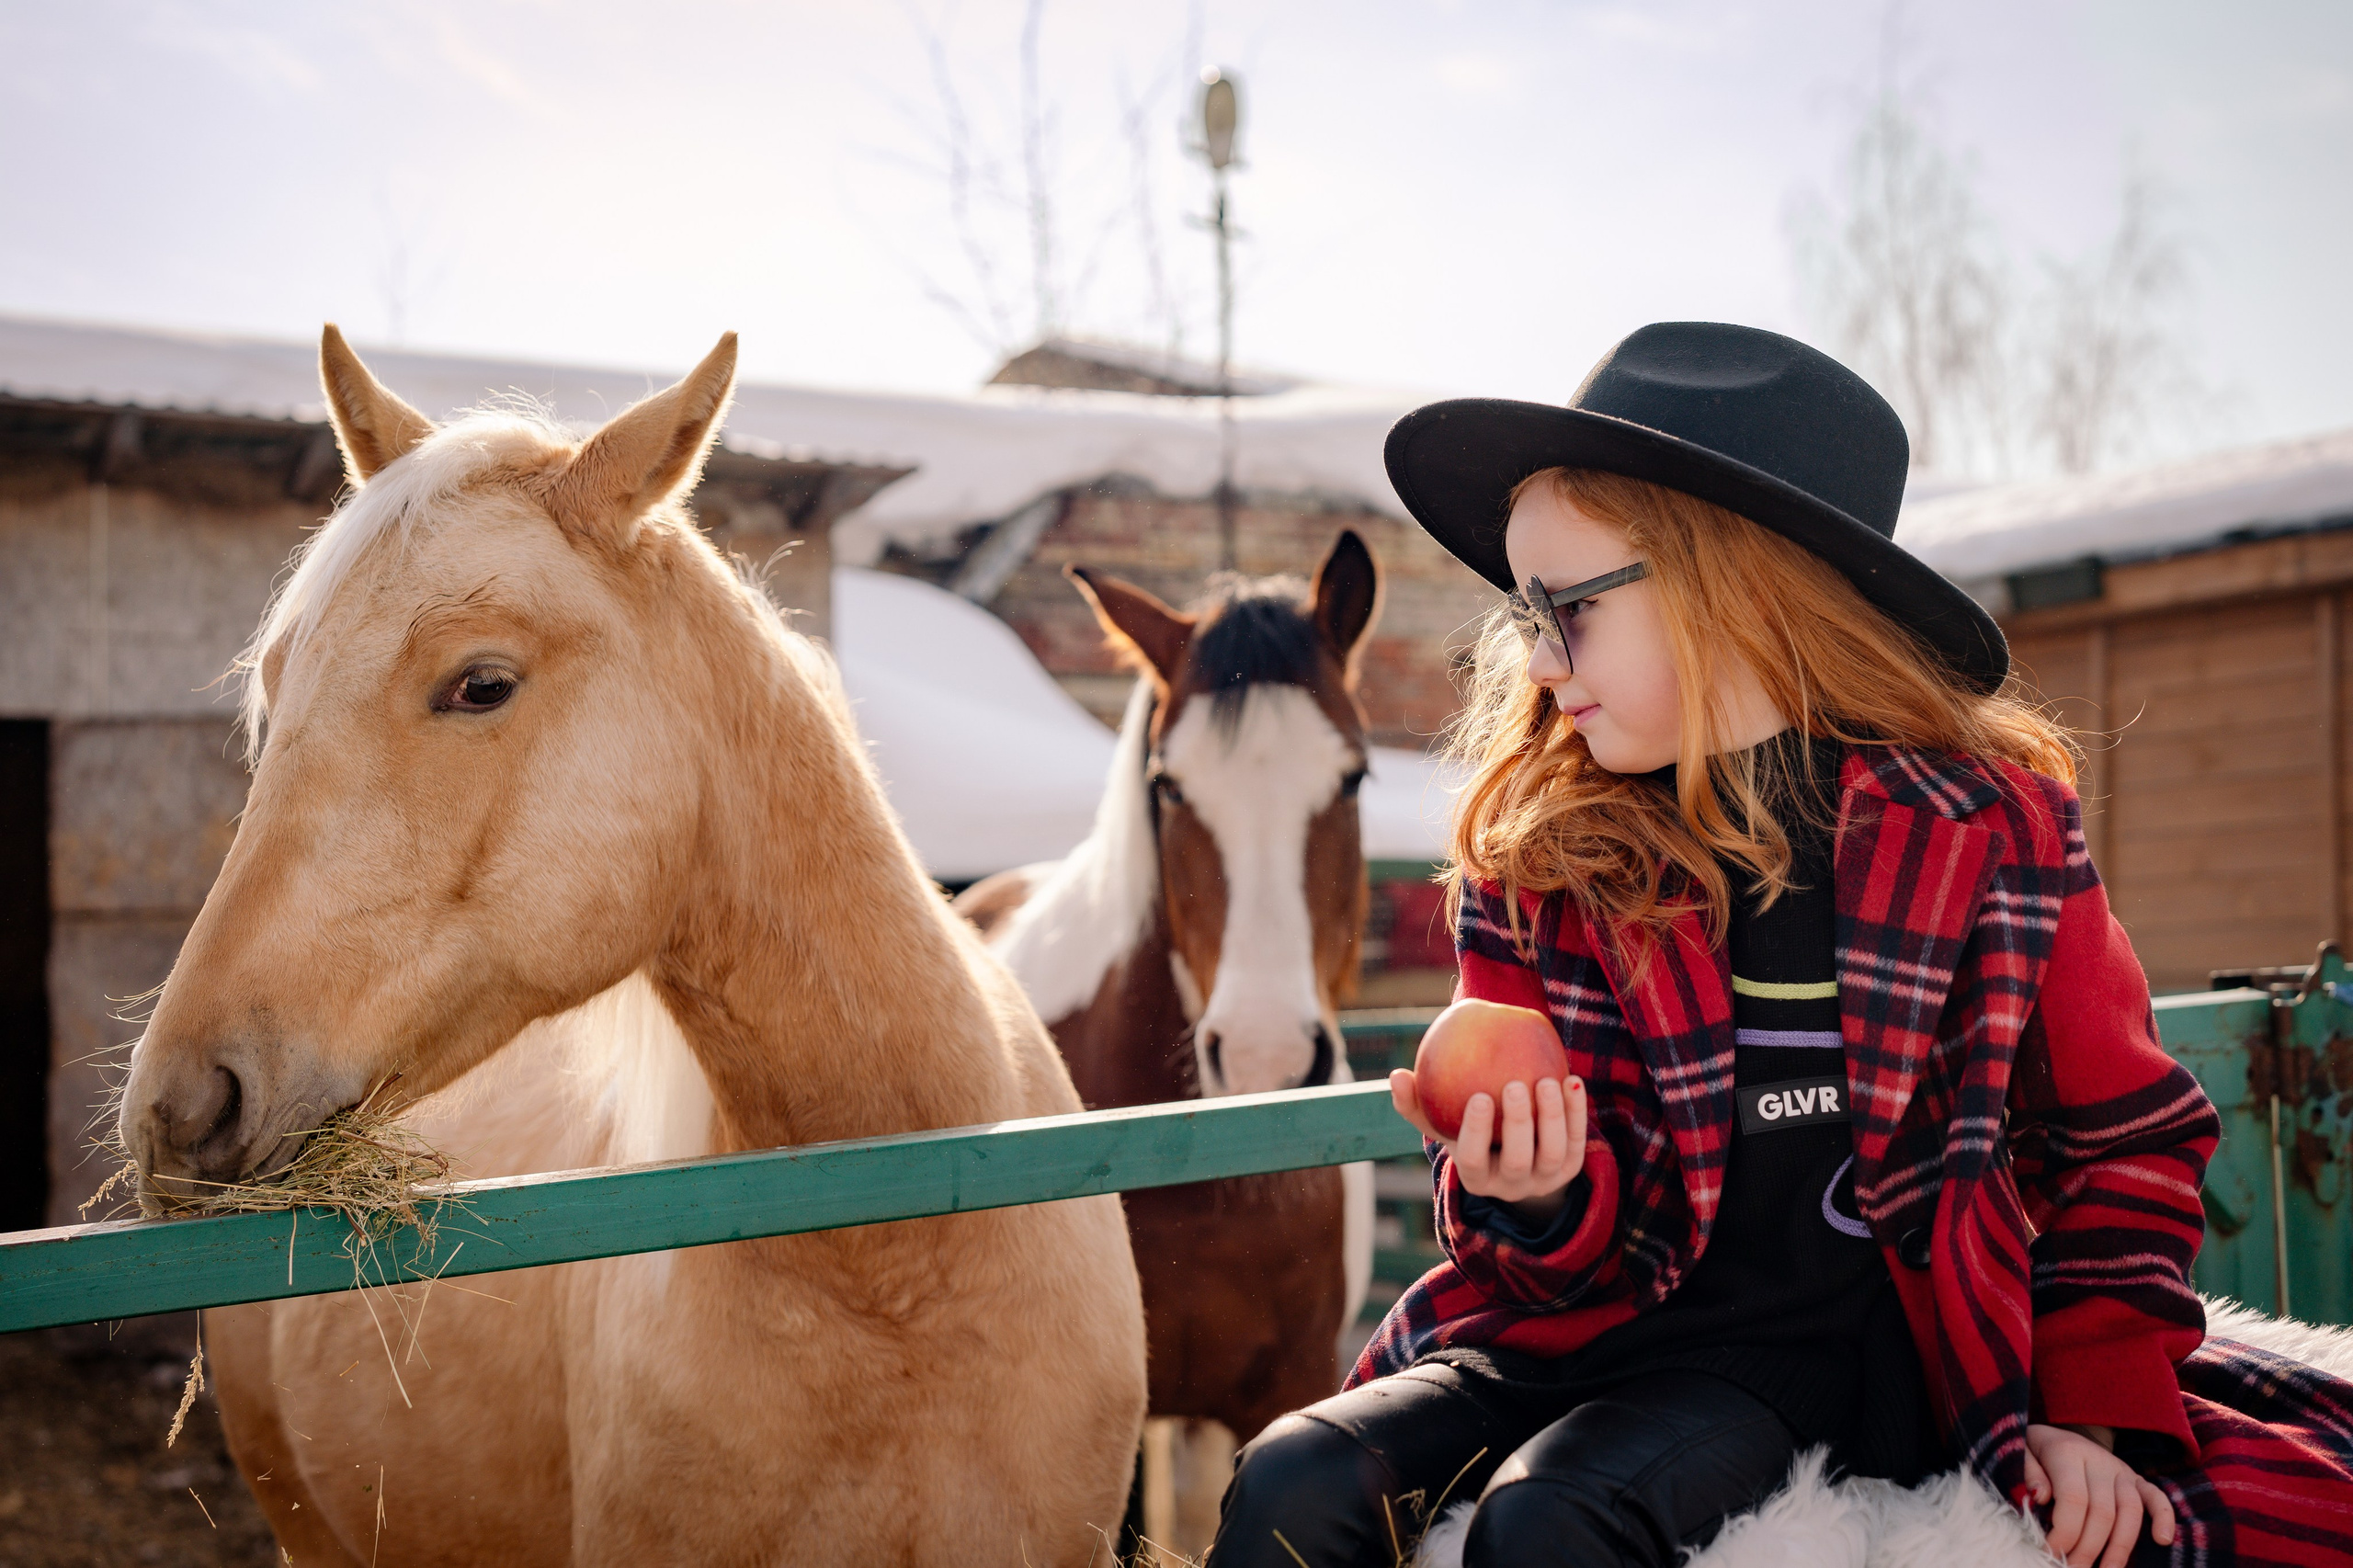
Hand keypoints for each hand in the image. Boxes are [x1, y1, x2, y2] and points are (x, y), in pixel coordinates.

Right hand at [1390, 1069, 1586, 1223]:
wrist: (1515, 1159)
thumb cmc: (1469, 1134)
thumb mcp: (1442, 1125)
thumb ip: (1417, 1104)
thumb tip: (1396, 1076)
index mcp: (1476, 1178)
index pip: (1474, 1160)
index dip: (1476, 1132)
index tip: (1478, 1096)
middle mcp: (1511, 1186)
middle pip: (1518, 1160)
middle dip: (1518, 1124)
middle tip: (1514, 1085)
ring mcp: (1544, 1181)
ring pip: (1552, 1153)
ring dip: (1552, 1117)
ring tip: (1547, 1080)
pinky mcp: (1570, 1170)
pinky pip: (1577, 1142)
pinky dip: (1577, 1114)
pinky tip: (1573, 1081)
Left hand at [2023, 1422, 2175, 1567]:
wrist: (2063, 1431)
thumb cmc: (2038, 1451)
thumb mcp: (2021, 1451)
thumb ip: (2027, 1472)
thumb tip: (2040, 1497)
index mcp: (2068, 1452)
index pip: (2073, 1499)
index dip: (2064, 1532)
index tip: (2050, 1553)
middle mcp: (2099, 1460)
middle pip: (2102, 1512)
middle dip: (2087, 1549)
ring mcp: (2121, 1470)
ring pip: (2130, 1512)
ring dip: (2119, 1549)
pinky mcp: (2137, 1479)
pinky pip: (2156, 1497)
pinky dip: (2164, 1518)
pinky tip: (2163, 1541)